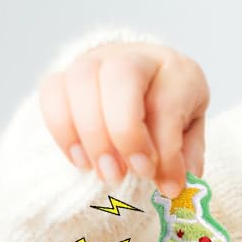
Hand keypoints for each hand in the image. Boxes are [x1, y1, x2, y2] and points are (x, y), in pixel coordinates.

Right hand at [39, 42, 208, 197]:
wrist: (143, 89)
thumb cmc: (169, 117)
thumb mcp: (189, 134)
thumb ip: (185, 158)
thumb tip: (174, 185)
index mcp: (177, 71)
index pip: (166, 102)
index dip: (164, 148)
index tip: (165, 184)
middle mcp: (137, 57)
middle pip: (121, 74)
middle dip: (121, 131)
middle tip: (124, 174)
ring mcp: (98, 60)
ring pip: (82, 79)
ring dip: (90, 134)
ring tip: (105, 173)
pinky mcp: (67, 75)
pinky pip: (53, 92)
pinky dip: (63, 131)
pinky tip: (80, 161)